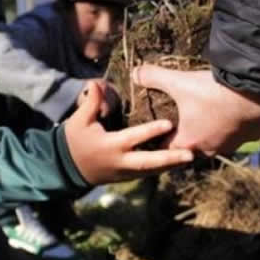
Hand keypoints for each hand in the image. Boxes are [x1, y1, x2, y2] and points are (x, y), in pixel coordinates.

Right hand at [65, 81, 193, 183]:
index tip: (169, 124)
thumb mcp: (79, 120)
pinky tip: (178, 162)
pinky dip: (162, 168)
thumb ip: (91, 102)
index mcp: (111, 146)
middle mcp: (121, 162)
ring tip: (192, 157)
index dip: (151, 131)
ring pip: (152, 171)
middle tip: (191, 155)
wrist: (67, 169)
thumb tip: (97, 82)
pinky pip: (148, 173)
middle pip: (149, 162)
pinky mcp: (127, 177)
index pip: (134, 138)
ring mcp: (125, 173)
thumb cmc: (74, 141)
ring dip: (171, 165)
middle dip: (170, 159)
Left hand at [132, 66, 259, 155]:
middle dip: (187, 140)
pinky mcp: (252, 135)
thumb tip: (134, 73)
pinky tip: (234, 113)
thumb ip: (153, 77)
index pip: (167, 151)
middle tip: (183, 127)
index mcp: (189, 141)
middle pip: (193, 150)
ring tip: (209, 121)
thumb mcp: (178, 81)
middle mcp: (211, 148)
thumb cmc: (212, 90)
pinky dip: (235, 126)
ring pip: (219, 144)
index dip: (161, 142)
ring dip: (212, 135)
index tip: (158, 135)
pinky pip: (240, 134)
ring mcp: (234, 143)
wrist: (255, 90)